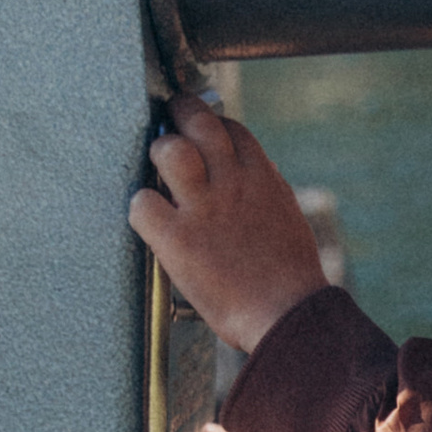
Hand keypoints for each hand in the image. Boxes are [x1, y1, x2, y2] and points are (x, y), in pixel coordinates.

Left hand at [129, 96, 330, 355]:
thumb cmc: (291, 280)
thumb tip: (252, 177)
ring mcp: (203, 208)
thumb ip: (264, 192)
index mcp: (262, 178)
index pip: (231, 129)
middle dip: (180, 113)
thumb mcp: (285, 220)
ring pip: (168, 150)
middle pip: (197, 121)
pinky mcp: (177, 239)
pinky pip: (142, 203)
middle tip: (169, 120)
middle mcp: (231, 183)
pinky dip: (141, 208)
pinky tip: (149, 220)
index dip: (213, 127)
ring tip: (157, 170)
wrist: (290, 317)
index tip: (203, 136)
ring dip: (160, 154)